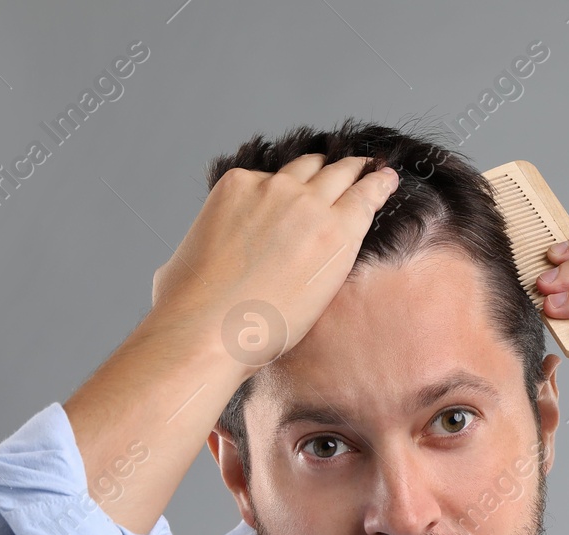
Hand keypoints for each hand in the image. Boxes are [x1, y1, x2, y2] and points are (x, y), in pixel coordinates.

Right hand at [148, 153, 400, 370]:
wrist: (209, 331)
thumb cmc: (187, 309)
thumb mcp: (181, 262)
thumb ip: (201, 249)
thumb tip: (198, 263)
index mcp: (234, 188)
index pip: (272, 179)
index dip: (290, 185)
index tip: (302, 191)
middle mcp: (272, 187)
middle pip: (310, 169)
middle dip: (326, 171)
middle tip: (344, 172)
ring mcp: (306, 205)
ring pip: (340, 176)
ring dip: (356, 172)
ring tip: (373, 171)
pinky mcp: (336, 232)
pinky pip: (366, 197)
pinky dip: (379, 186)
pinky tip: (387, 181)